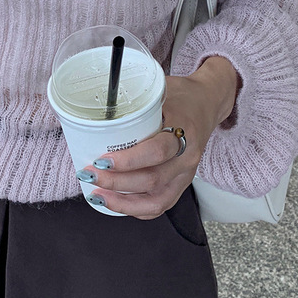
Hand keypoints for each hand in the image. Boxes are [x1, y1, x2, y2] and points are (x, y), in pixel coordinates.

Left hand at [80, 57, 238, 219]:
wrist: (207, 103)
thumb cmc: (181, 95)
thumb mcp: (160, 89)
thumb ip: (135, 98)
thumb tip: (97, 104)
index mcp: (184, 129)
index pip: (157, 152)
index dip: (128, 161)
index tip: (101, 160)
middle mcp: (187, 156)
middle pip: (152, 180)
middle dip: (116, 183)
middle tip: (90, 174)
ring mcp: (186, 173)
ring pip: (157, 200)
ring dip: (123, 202)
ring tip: (97, 194)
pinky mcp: (182, 183)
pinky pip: (161, 205)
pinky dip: (136, 209)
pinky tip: (115, 202)